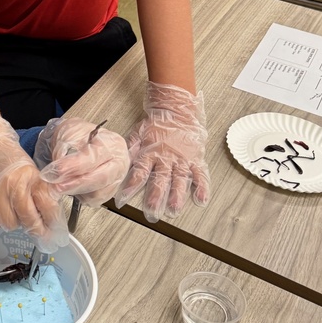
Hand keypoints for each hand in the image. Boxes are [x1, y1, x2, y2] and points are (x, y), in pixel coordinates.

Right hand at [0, 113, 68, 251]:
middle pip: (29, 220)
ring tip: (9, 208)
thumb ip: (39, 189)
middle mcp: (13, 186)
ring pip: (10, 225)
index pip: (47, 205)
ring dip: (11, 221)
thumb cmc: (4, 156)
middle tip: (38, 232)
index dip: (53, 221)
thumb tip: (48, 216)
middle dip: (36, 229)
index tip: (55, 231)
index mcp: (30, 176)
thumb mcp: (28, 168)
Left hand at [33, 117, 129, 207]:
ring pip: (98, 193)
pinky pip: (95, 200)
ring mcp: (116, 178)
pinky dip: (82, 197)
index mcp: (111, 143)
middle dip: (76, 184)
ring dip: (76, 191)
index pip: (94, 157)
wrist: (78, 142)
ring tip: (61, 184)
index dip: (75, 166)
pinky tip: (72, 187)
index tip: (58, 170)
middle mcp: (118, 162)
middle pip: (101, 178)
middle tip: (57, 186)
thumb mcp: (67, 134)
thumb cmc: (76, 136)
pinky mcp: (109, 191)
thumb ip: (64, 151)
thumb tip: (58, 172)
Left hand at [113, 82, 210, 223]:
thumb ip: (130, 149)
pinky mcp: (195, 159)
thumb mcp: (138, 134)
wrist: (178, 110)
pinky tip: (200, 199)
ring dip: (177, 196)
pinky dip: (202, 187)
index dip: (131, 187)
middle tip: (152, 212)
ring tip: (174, 209)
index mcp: (150, 153)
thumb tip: (119, 161)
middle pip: (159, 180)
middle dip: (155, 197)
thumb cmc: (157, 123)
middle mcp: (166, 158)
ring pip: (179, 180)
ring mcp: (182, 159)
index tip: (123, 201)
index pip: (139, 173)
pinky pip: (200, 174)